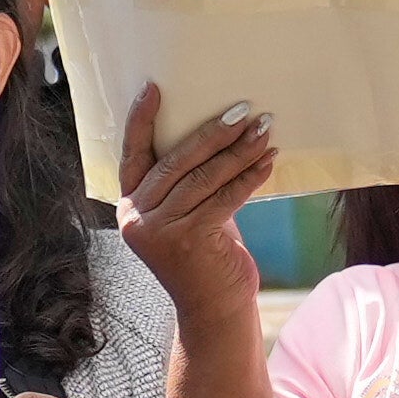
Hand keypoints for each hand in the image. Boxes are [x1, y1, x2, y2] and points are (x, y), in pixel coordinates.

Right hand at [111, 82, 279, 282]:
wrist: (214, 311)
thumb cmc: (204, 256)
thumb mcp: (186, 215)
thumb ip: (186, 184)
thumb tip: (219, 133)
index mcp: (130, 206)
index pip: (132, 154)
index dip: (141, 120)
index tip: (154, 87)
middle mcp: (138, 217)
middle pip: (176, 161)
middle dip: (213, 132)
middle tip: (243, 110)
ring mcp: (160, 230)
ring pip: (204, 177)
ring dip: (239, 150)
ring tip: (264, 130)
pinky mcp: (189, 240)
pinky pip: (225, 197)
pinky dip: (249, 176)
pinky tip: (268, 160)